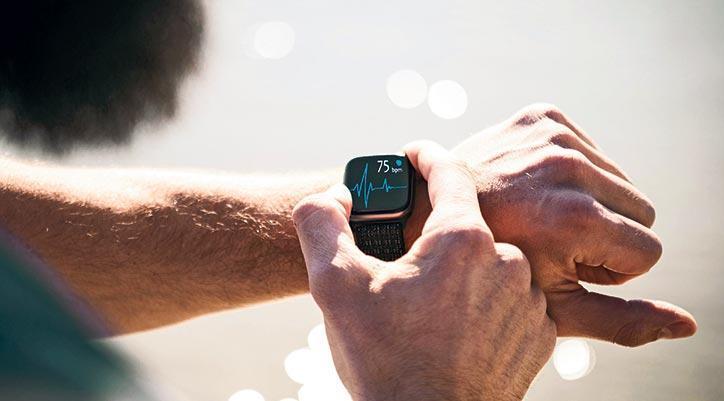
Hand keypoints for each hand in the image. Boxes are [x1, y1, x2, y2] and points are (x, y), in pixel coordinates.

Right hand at [293, 141, 554, 400]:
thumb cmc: (384, 361)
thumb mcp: (333, 285)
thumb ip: (322, 221)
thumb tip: (336, 195)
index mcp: (461, 241)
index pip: (449, 173)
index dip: (427, 156)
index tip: (414, 152)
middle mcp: (507, 263)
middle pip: (465, 227)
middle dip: (434, 237)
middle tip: (403, 266)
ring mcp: (529, 302)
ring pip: (489, 265)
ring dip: (461, 274)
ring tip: (427, 308)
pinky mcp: (540, 337)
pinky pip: (510, 301)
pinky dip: (485, 305)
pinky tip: (456, 328)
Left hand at [440, 103, 694, 345]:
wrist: (427, 210)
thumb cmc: (490, 268)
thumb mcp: (554, 306)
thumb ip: (624, 320)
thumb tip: (688, 326)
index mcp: (576, 219)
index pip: (649, 251)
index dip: (609, 266)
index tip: (565, 261)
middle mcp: (570, 169)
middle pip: (643, 211)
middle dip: (607, 233)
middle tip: (552, 239)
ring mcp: (554, 136)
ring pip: (622, 180)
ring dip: (593, 201)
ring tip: (541, 212)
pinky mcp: (543, 115)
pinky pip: (595, 151)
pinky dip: (574, 174)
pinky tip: (535, 187)